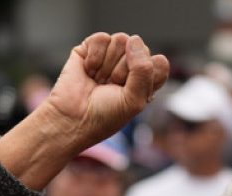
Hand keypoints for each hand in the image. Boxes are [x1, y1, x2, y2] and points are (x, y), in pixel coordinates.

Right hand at [43, 32, 169, 149]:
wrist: (72, 119)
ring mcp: (110, 56)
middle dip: (123, 71)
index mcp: (145, 80)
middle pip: (141, 49)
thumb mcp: (134, 100)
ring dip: (108, 65)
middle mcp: (129, 66)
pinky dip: (95, 57)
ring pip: (122, 40)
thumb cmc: (104, 116)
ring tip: (99, 80)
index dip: (146, 75)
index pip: (159, 63)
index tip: (130, 92)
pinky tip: (89, 71)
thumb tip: (133, 39)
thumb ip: (143, 70)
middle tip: (111, 87)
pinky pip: (102, 38)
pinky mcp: (91, 48)